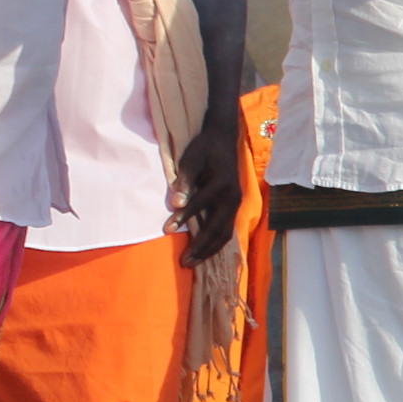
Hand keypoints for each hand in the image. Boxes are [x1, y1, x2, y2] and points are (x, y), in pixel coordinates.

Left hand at [173, 118, 243, 261]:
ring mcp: (236, 204)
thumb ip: (184, 181)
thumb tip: (175, 203)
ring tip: (192, 263)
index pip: (200, 205)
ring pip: (225, 234)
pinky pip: (228, 230)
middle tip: (184, 262)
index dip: (183, 218)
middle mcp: (233, 198)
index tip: (166, 230)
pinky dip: (217, 244)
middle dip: (200, 247)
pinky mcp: (235, 207)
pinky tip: (205, 253)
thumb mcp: (191, 159)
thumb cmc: (205, 148)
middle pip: (218, 229)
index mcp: (222, 184)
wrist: (224, 138)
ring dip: (209, 250)